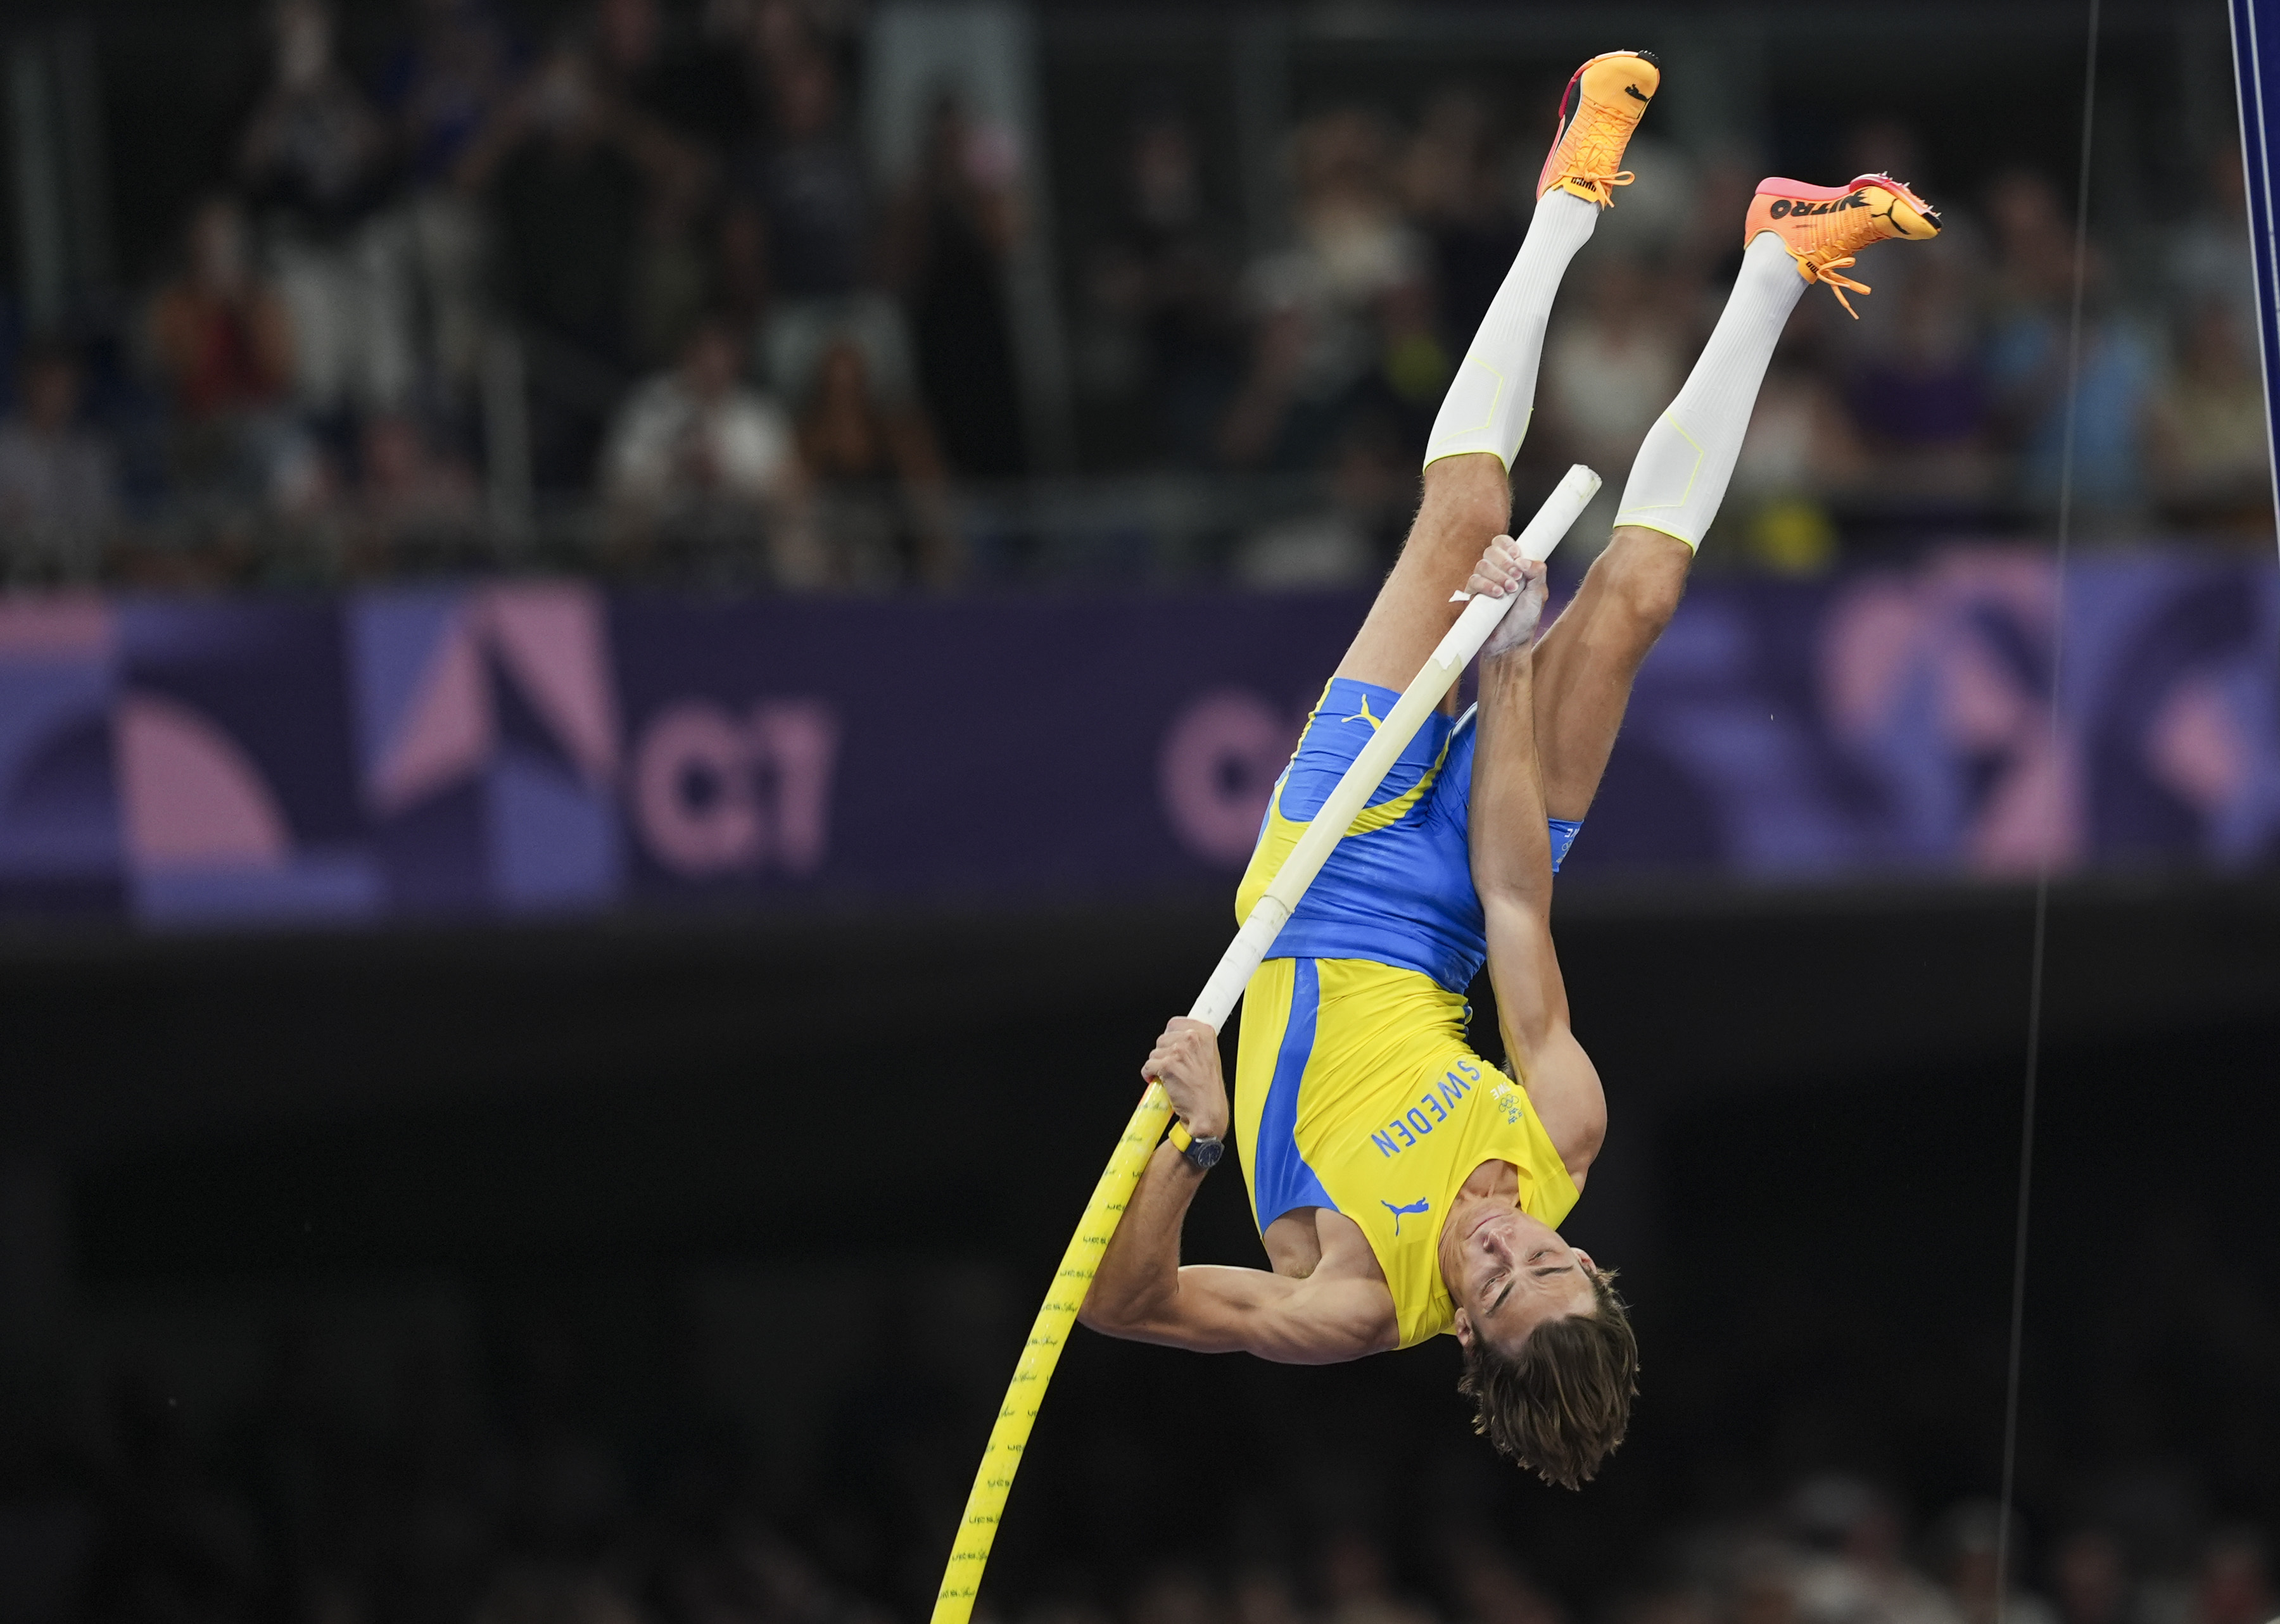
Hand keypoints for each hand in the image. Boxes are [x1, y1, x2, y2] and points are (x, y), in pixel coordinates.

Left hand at [1142, 1017, 1228, 1142]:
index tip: (1172, 1045)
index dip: (1170, 1037)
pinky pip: (1148, 1066)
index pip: (1175, 1023)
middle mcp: (1192, 1039)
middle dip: (1164, 1053)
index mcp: (1205, 1033)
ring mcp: (1179, 1052)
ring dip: (1157, 1065)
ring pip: (1154, 1053)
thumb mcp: (1210, 1057)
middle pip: (1162, 1038)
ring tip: (1170, 1077)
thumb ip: (1195, 1043)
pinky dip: (1149, 1075)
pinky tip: (1159, 1081)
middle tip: (1174, 1067)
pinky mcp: (1167, 1066)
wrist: (1207, 1111)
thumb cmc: (1208, 1089)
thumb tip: (1177, 1037)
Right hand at [1466, 536, 1547, 658]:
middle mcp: (1495, 572)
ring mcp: (1482, 583)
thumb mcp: (1539, 594)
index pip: (1502, 543)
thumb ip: (1537, 573)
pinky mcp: (1472, 597)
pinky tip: (1498, 594)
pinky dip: (1486, 585)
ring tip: (1510, 590)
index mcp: (1510, 566)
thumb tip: (1523, 560)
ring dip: (1498, 574)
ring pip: (1482, 565)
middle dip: (1505, 561)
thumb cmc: (1525, 618)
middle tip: (1517, 577)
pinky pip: (1473, 582)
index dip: (1507, 545)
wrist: (1511, 642)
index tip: (1517, 555)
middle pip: (1490, 551)